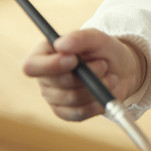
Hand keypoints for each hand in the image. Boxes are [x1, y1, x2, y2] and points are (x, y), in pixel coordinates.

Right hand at [22, 29, 145, 120]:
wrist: (119, 70)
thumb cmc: (102, 50)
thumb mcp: (96, 38)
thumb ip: (79, 38)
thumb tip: (61, 45)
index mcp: (42, 55)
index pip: (31, 66)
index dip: (51, 65)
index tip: (74, 60)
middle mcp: (44, 78)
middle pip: (57, 83)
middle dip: (87, 74)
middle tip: (104, 64)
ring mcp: (53, 98)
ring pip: (72, 99)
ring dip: (96, 87)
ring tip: (110, 76)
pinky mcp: (66, 113)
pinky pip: (80, 113)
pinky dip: (98, 103)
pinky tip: (107, 91)